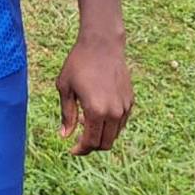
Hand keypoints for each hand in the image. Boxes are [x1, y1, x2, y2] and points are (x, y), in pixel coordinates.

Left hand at [56, 37, 133, 154]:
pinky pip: (121, 122)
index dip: (81, 150)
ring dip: (101, 134)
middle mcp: (114, 113)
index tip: (72, 150)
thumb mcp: (65, 87)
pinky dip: (110, 125)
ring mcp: (124, 107)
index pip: (91, 142)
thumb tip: (65, 135)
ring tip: (84, 120)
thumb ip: (66, 114)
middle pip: (105, 143)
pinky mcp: (130, 101)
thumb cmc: (78, 63)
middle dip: (91, 146)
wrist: (102, 45)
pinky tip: (97, 112)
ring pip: (115, 134)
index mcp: (96, 111)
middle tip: (78, 139)